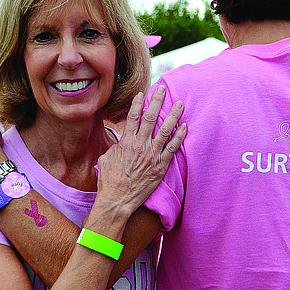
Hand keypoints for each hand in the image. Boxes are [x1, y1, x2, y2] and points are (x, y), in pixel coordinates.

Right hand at [96, 86, 185, 215]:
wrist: (117, 200)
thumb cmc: (108, 181)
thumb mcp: (105, 159)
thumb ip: (115, 147)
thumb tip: (120, 142)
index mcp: (126, 142)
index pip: (133, 117)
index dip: (137, 104)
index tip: (142, 94)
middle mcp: (140, 146)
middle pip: (151, 118)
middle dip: (157, 101)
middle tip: (162, 89)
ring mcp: (152, 156)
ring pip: (165, 130)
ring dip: (173, 115)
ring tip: (180, 104)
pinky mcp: (160, 166)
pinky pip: (172, 148)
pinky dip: (179, 136)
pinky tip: (184, 126)